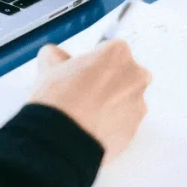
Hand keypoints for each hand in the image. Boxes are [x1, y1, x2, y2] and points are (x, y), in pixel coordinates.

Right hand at [28, 40, 151, 163]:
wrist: (63, 138)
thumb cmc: (59, 97)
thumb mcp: (48, 64)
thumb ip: (56, 55)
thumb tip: (58, 58)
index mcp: (117, 53)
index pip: (110, 49)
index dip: (94, 60)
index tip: (81, 70)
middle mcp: (135, 76)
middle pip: (124, 72)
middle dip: (108, 78)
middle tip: (83, 89)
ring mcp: (138, 104)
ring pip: (125, 97)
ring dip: (110, 101)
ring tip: (84, 111)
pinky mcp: (136, 129)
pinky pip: (124, 120)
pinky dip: (111, 121)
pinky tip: (90, 125)